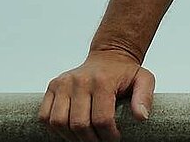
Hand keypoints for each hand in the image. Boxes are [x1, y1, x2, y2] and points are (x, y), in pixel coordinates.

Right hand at [40, 48, 155, 141]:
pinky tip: (71, 129)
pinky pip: (45, 115)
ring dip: (71, 137)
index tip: (114, 139)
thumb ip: (144, 97)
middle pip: (79, 124)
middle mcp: (79, 80)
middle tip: (100, 141)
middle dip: (91, 140)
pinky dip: (55, 128)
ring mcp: (63, 82)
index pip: (101, 119)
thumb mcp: (144, 80)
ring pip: (59, 122)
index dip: (108, 136)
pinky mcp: (53, 86)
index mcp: (102, 80)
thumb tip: (141, 117)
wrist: (109, 56)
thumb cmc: (126, 73)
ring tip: (86, 137)